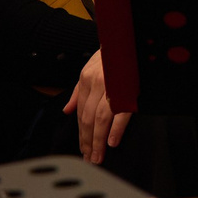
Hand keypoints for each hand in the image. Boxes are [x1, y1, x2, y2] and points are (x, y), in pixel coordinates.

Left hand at [61, 49, 130, 164]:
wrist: (130, 39)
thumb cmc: (113, 56)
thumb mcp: (91, 68)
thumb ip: (79, 92)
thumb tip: (67, 110)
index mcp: (86, 79)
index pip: (81, 113)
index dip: (81, 134)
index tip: (83, 149)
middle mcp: (96, 83)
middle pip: (88, 119)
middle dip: (87, 142)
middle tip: (89, 159)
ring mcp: (112, 86)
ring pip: (100, 119)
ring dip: (98, 141)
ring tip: (98, 156)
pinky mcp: (127, 89)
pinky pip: (120, 112)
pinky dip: (115, 129)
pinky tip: (112, 142)